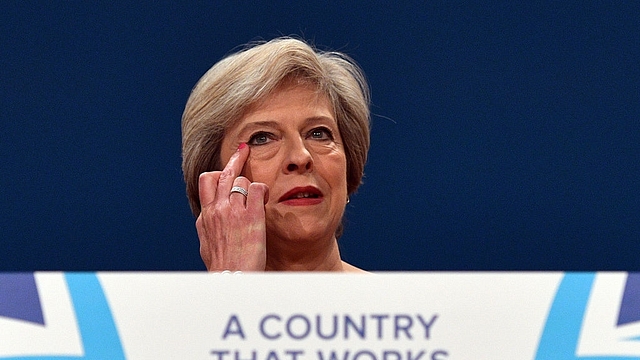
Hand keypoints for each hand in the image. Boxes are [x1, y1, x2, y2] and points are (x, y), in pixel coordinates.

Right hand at [196, 144, 268, 270]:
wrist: (231, 279)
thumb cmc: (223, 267)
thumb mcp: (207, 245)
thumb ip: (209, 227)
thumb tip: (208, 220)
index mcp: (206, 216)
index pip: (207, 182)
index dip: (218, 173)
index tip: (226, 170)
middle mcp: (217, 209)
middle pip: (223, 173)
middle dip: (235, 159)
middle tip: (243, 150)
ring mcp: (233, 211)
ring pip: (241, 179)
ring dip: (251, 185)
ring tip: (258, 197)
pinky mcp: (251, 215)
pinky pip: (257, 188)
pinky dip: (262, 190)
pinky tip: (264, 199)